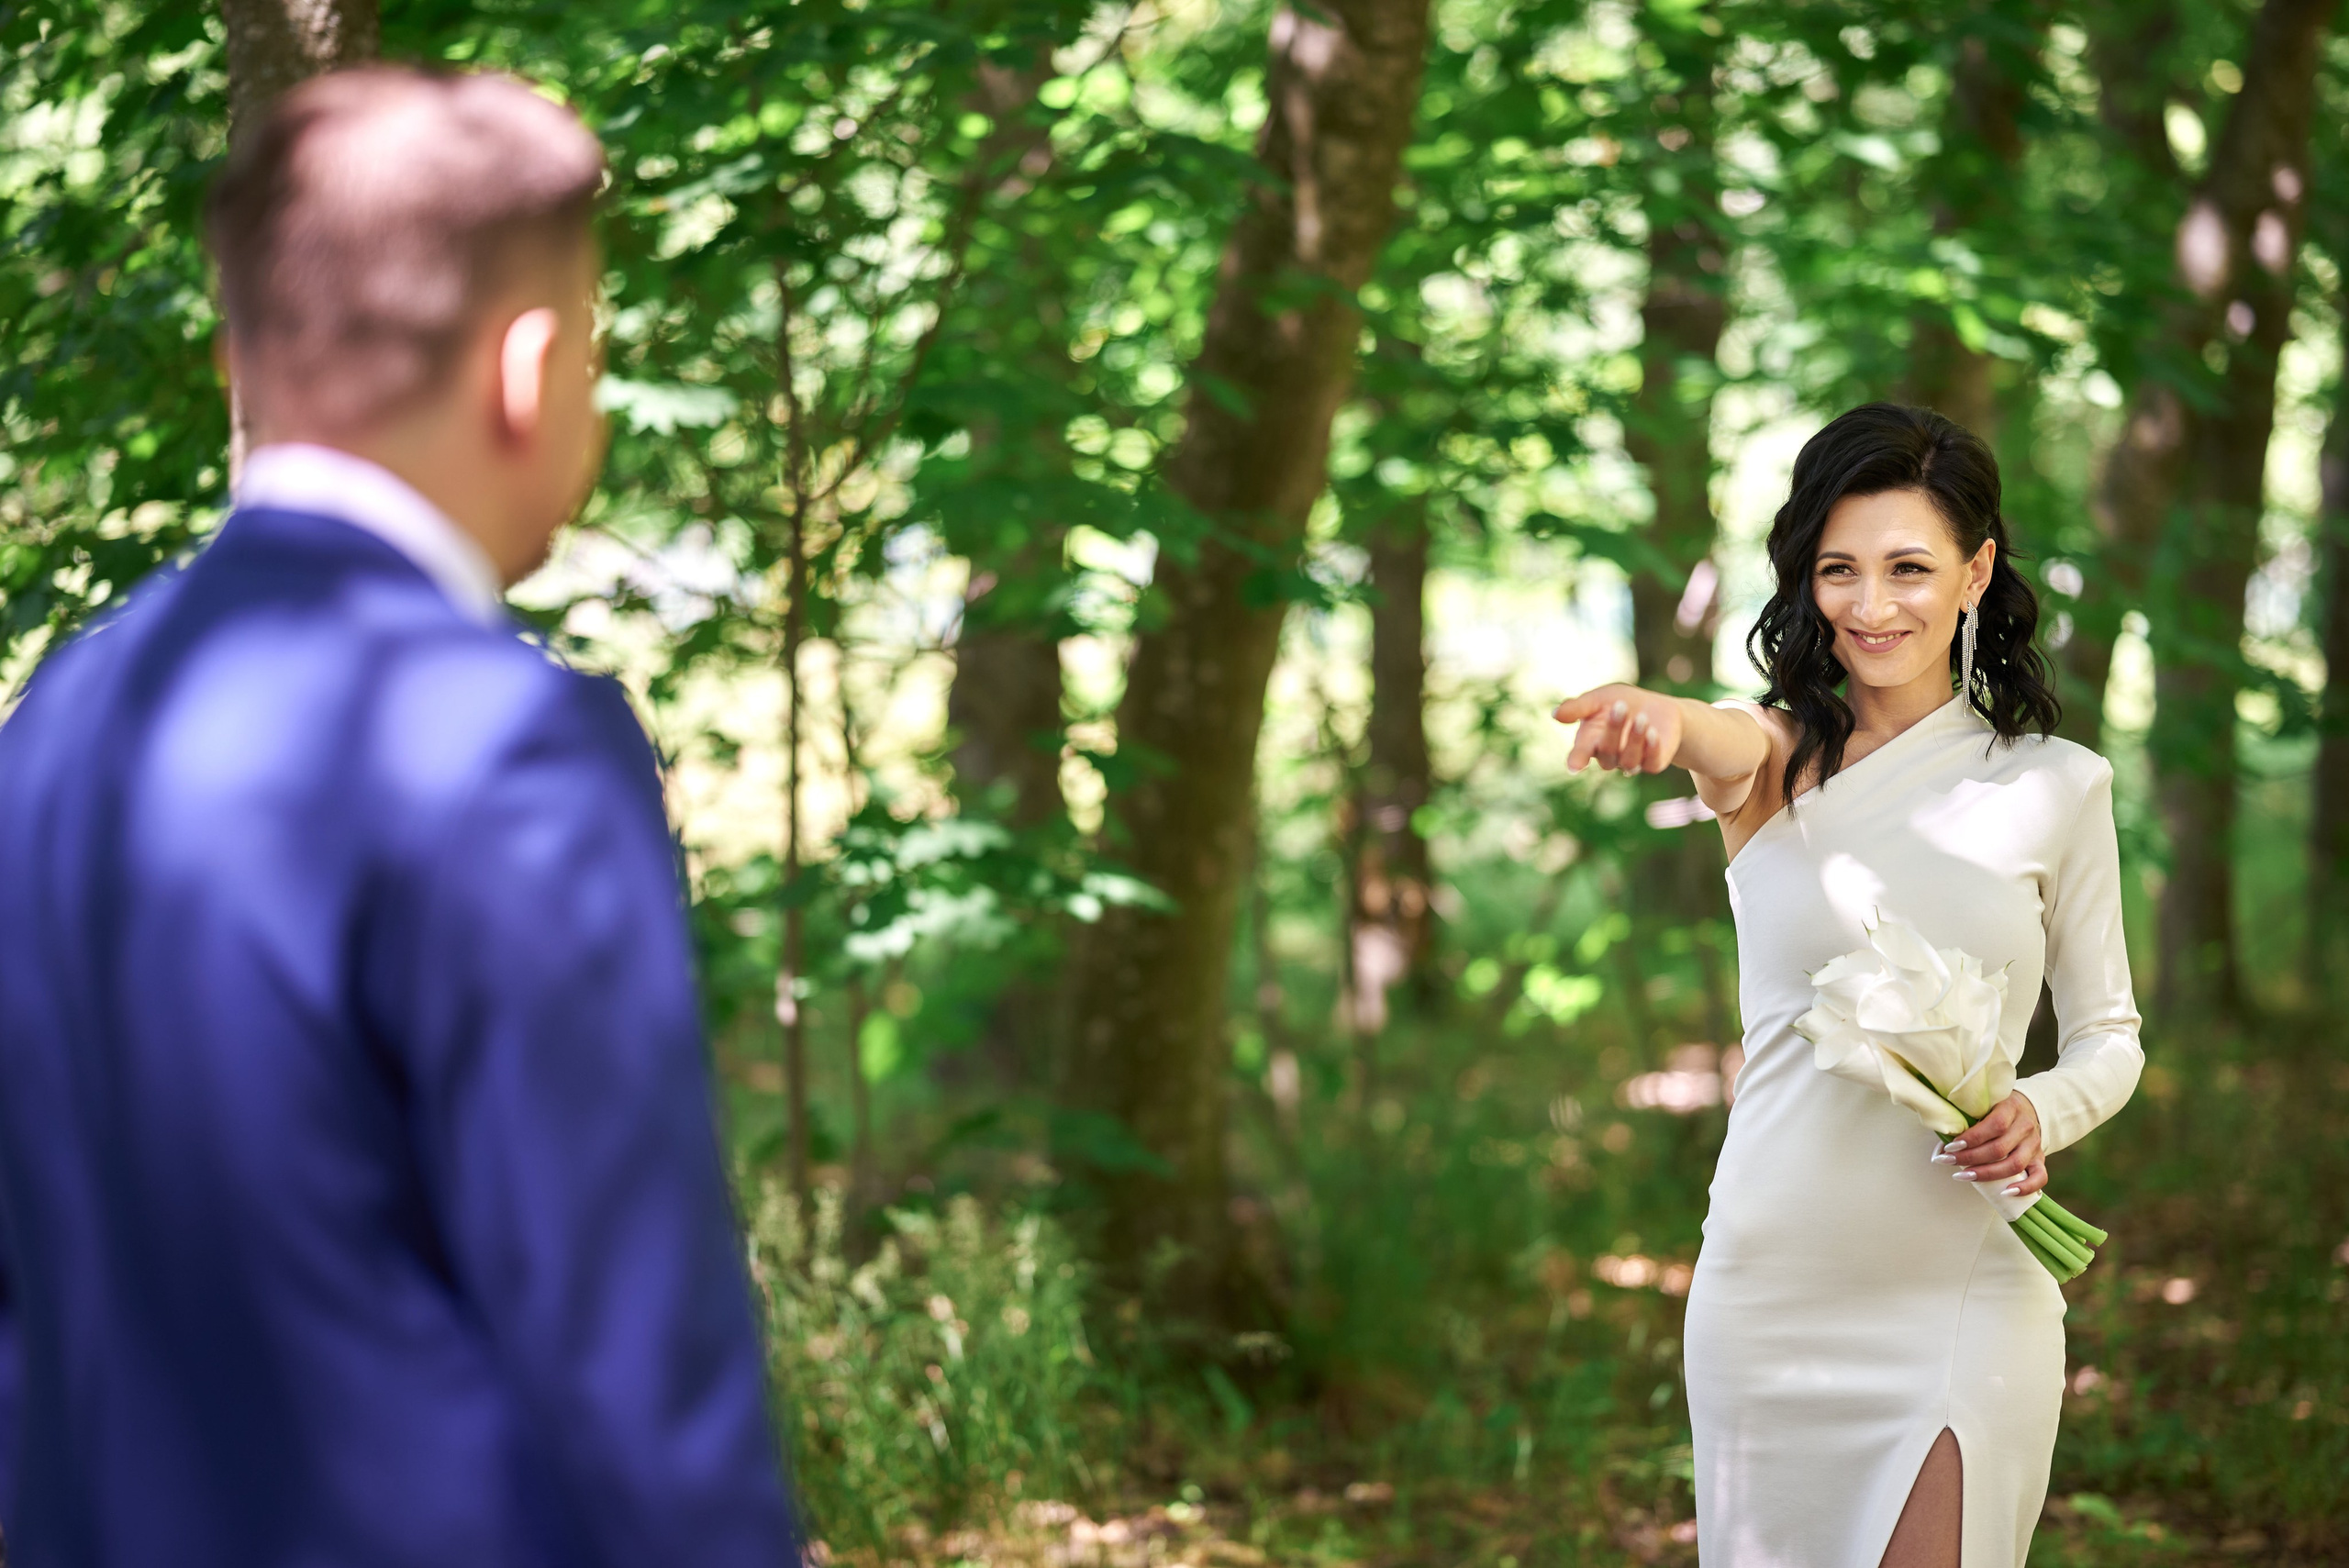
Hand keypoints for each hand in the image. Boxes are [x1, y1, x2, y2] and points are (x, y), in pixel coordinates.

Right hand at [1553, 684, 1683, 774]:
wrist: (1658, 708)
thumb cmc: (1622, 702)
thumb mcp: (1599, 698)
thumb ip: (1579, 706)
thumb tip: (1555, 714)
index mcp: (1590, 742)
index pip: (1580, 754)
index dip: (1577, 760)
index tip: (1574, 766)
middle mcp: (1609, 756)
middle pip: (1607, 752)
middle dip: (1613, 729)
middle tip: (1620, 706)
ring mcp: (1631, 762)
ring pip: (1629, 761)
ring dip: (1635, 739)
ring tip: (1642, 717)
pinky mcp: (1653, 764)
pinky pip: (1651, 762)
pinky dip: (1651, 747)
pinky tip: (1653, 732)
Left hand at [1936, 1091, 2045, 1196]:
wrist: (2027, 1109)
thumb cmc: (1996, 1109)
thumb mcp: (1984, 1105)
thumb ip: (1967, 1120)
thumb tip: (1940, 1145)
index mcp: (2012, 1108)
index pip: (1995, 1125)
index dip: (1972, 1138)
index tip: (1950, 1146)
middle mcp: (2026, 1127)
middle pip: (2000, 1148)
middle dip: (1970, 1158)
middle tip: (1948, 1161)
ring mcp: (2034, 1145)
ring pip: (2015, 1165)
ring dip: (1987, 1174)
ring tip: (1964, 1176)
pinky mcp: (2040, 1160)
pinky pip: (2039, 1177)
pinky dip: (2025, 1188)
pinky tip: (2005, 1193)